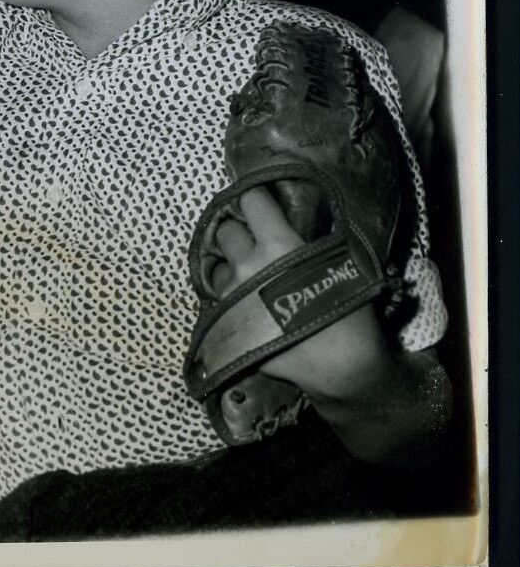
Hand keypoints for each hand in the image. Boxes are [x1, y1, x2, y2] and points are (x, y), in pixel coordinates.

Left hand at [211, 186, 393, 400]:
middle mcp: (247, 266)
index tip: (261, 204)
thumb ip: (310, 240)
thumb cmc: (349, 314)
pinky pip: (217, 298)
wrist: (341, 367)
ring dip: (231, 267)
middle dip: (239, 233)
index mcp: (277, 246)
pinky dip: (228, 296)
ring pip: (217, 266)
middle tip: (255, 242)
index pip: (250, 200)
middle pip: (225, 231)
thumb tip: (293, 220)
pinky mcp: (226, 323)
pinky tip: (246, 302)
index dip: (256, 199)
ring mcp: (232, 297)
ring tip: (250, 277)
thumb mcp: (339, 264)